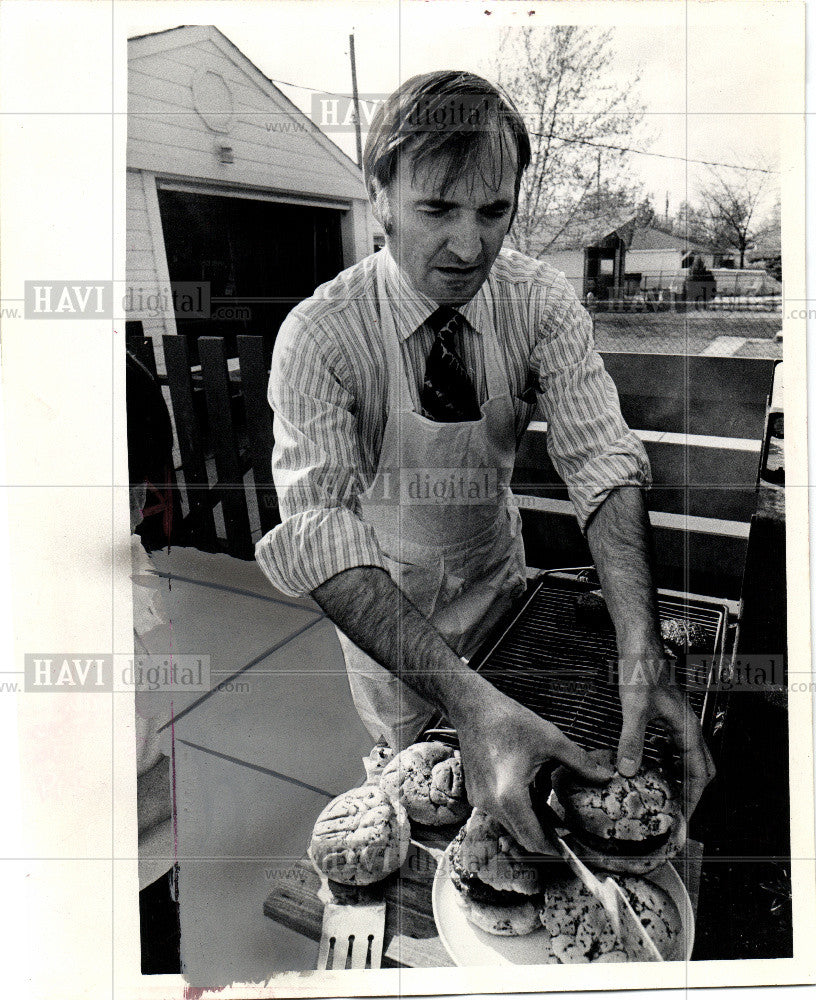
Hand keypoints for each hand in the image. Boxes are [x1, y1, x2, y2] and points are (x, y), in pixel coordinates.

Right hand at [449, 686, 614, 855]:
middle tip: (567, 827)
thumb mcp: (551, 740)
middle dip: (546, 834)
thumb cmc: (510, 721)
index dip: (555, 847)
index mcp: (511, 795)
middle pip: (523, 835)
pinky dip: (517, 807)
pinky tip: (530, 786)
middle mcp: (492, 804)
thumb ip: (580, 763)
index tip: (572, 846)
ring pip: (511, 823)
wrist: (473, 708)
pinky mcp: (476, 793)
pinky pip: (500, 811)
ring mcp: (480, 800)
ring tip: (548, 799)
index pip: (534, 839)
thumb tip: (606, 777)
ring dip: (531, 819)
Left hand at [617, 647, 715, 815]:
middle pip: (700, 767)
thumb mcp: (634, 706)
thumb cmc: (642, 667)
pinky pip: (671, 742)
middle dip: (691, 792)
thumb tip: (627, 771)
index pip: (699, 773)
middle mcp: (686, 725)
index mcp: (686, 728)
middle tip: (676, 812)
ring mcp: (677, 718)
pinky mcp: (664, 711)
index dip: (693, 799)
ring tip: (662, 793)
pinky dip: (665, 757)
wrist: (640, 641)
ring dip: (678, 775)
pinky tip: (647, 760)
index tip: (684, 820)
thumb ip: (632, 739)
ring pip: (686, 755)